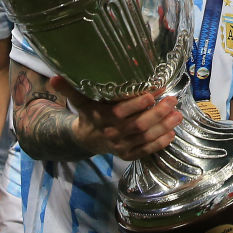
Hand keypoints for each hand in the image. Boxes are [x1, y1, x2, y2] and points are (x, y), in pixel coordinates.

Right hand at [52, 77, 182, 160]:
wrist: (87, 139)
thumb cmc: (89, 114)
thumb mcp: (80, 100)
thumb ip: (70, 88)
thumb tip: (54, 77)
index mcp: (102, 118)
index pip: (121, 112)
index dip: (137, 103)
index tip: (152, 93)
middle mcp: (113, 133)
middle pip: (137, 125)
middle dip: (157, 113)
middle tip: (173, 100)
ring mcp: (121, 146)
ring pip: (145, 138)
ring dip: (163, 127)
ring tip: (178, 114)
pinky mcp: (128, 154)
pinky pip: (145, 151)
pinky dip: (159, 144)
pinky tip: (172, 134)